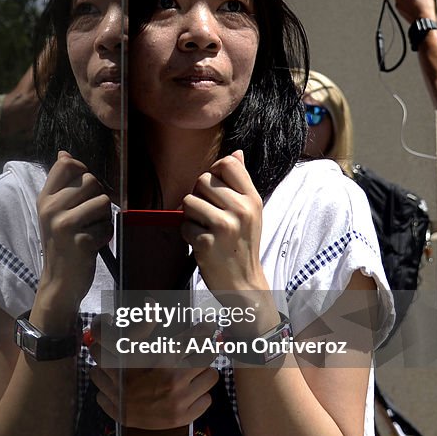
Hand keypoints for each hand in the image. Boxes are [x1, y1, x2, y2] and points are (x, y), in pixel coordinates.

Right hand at [36, 151, 112, 318]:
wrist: (59, 282)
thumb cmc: (61, 244)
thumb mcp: (53, 211)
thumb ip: (60, 183)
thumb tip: (64, 153)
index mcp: (45, 199)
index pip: (66, 165)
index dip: (82, 169)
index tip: (83, 189)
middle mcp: (51, 209)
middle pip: (91, 180)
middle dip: (97, 198)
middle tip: (89, 217)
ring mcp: (65, 225)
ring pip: (103, 202)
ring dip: (103, 218)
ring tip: (90, 231)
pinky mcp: (81, 241)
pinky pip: (107, 226)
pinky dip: (105, 236)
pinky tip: (92, 246)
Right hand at [87, 314, 217, 429]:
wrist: (115, 410)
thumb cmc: (121, 375)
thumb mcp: (126, 346)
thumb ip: (141, 323)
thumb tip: (151, 302)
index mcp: (162, 358)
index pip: (198, 336)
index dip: (205, 327)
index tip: (208, 324)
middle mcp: (174, 378)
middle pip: (209, 354)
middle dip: (202, 351)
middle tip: (196, 351)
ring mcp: (179, 399)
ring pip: (211, 377)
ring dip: (202, 374)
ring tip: (189, 373)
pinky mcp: (183, 417)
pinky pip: (206, 400)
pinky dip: (197, 396)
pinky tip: (184, 393)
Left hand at [181, 150, 268, 297]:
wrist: (243, 282)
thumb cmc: (243, 243)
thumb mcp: (250, 211)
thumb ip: (241, 182)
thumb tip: (236, 153)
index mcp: (252, 199)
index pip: (227, 164)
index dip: (214, 172)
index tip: (214, 189)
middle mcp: (241, 210)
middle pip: (203, 179)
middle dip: (199, 196)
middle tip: (209, 215)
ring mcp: (224, 227)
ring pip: (189, 201)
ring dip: (191, 216)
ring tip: (205, 229)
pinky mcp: (207, 243)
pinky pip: (184, 225)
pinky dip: (188, 235)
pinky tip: (202, 244)